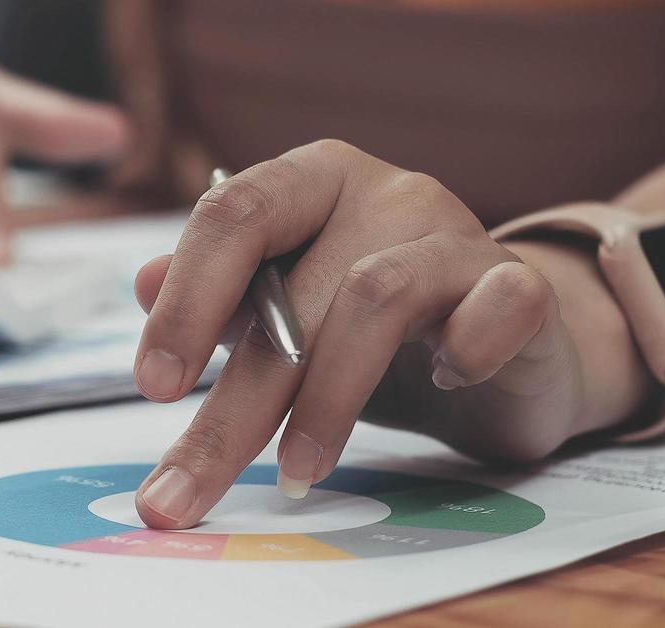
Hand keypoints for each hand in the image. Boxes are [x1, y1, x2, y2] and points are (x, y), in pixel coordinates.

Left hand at [129, 139, 652, 527]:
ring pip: (376, 298)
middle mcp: (383, 190)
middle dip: (233, 401)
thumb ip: (221, 300)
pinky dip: (467, 347)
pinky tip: (443, 385)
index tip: (151, 385)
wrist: (508, 343)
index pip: (232, 213)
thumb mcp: (288, 313)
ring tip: (296, 472)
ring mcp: (457, 231)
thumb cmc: (376, 330)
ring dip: (327, 400)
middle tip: (187, 484)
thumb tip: (142, 282)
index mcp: (310, 180)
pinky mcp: (522, 285)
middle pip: (293, 287)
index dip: (186, 301)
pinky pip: (499, 304)